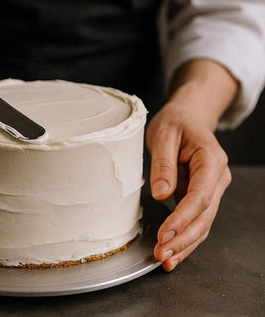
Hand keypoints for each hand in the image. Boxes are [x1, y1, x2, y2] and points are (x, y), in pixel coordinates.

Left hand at [146, 101, 231, 270]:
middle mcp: (216, 178)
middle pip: (204, 216)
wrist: (185, 117)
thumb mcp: (164, 135)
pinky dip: (184, 238)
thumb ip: (163, 164)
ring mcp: (211, 189)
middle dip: (183, 239)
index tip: (165, 233)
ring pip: (202, 223)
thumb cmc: (175, 123)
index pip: (200, 196)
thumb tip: (161, 194)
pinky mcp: (200, 195)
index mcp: (211, 161)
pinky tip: (173, 252)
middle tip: (161, 254)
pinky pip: (195, 220)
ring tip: (164, 259)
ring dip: (184, 244)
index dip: (182, 218)